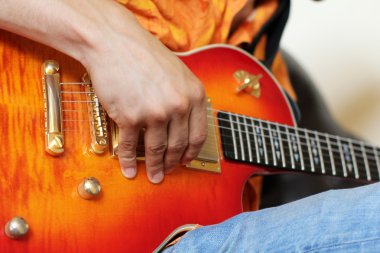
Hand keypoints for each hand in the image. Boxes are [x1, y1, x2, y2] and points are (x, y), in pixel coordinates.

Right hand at [82, 3, 206, 183]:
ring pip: (157, 150)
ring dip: (155, 167)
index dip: (192, 152)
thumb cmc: (144, 55)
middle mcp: (178, 105)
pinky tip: (129, 169)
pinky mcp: (129, 117)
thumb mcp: (179, 73)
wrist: (114, 42)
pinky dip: (129, 162)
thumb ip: (187, 98)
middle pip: (178, 146)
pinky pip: (130, 147)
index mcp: (194, 95)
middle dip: (173, 164)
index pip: (199, 135)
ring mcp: (154, 112)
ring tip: (153, 176)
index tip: (186, 161)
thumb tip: (186, 125)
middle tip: (167, 172)